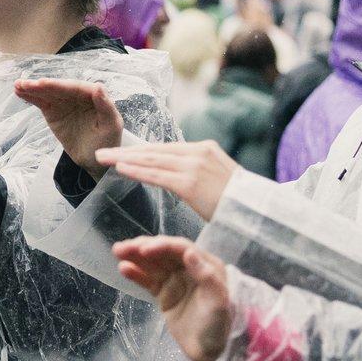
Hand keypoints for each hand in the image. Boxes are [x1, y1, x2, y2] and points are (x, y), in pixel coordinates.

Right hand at [13, 79, 122, 180]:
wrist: (94, 159)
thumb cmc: (107, 142)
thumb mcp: (111, 126)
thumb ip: (106, 106)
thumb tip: (98, 86)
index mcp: (93, 96)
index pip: (75, 88)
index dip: (59, 85)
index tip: (43, 84)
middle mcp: (77, 96)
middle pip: (59, 88)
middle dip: (42, 86)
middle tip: (25, 84)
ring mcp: (64, 102)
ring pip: (48, 93)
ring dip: (32, 89)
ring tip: (17, 85)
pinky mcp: (54, 111)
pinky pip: (41, 102)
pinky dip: (30, 97)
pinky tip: (19, 91)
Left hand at [93, 140, 238, 222]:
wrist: (258, 212)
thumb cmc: (240, 203)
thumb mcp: (220, 180)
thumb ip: (201, 174)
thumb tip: (184, 177)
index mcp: (205, 149)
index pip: (166, 149)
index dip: (142, 151)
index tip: (123, 152)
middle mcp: (198, 152)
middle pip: (155, 150)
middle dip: (127, 151)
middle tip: (103, 152)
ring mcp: (194, 166)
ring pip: (152, 160)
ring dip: (124, 159)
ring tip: (103, 158)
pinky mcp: (190, 183)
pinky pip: (157, 175)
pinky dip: (137, 171)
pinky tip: (120, 169)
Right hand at [113, 235, 233, 360]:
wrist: (209, 351)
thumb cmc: (218, 327)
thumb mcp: (218, 303)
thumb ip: (206, 277)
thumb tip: (189, 252)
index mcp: (207, 265)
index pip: (182, 249)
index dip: (162, 246)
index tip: (144, 250)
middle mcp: (190, 268)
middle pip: (164, 252)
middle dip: (143, 247)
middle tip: (122, 248)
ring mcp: (176, 280)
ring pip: (153, 263)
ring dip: (135, 256)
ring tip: (117, 251)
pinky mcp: (165, 293)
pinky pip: (148, 279)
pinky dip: (136, 273)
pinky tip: (124, 268)